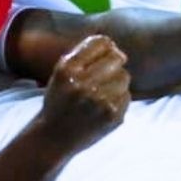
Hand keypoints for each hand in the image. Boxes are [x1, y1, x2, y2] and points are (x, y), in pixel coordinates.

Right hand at [39, 35, 129, 150]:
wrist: (54, 137)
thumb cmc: (59, 101)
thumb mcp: (60, 73)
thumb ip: (82, 55)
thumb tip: (113, 45)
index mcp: (67, 69)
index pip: (101, 43)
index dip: (106, 47)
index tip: (104, 54)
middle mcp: (82, 84)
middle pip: (117, 58)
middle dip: (114, 63)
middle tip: (106, 73)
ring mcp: (99, 102)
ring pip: (124, 77)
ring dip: (116, 82)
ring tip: (103, 91)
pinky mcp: (112, 117)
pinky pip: (126, 96)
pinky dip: (118, 98)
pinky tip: (104, 106)